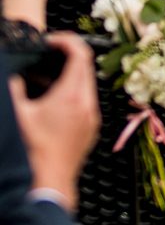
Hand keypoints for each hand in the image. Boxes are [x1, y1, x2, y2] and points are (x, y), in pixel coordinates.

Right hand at [10, 35, 99, 209]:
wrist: (48, 184)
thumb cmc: (33, 151)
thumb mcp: (18, 115)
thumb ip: (14, 89)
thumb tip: (13, 77)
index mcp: (72, 96)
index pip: (80, 53)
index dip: (66, 40)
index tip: (50, 41)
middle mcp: (87, 104)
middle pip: (85, 66)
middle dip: (66, 56)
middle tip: (46, 55)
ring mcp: (91, 117)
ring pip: (86, 84)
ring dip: (68, 76)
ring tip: (43, 80)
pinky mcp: (90, 129)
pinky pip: (86, 101)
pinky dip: (72, 93)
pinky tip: (51, 101)